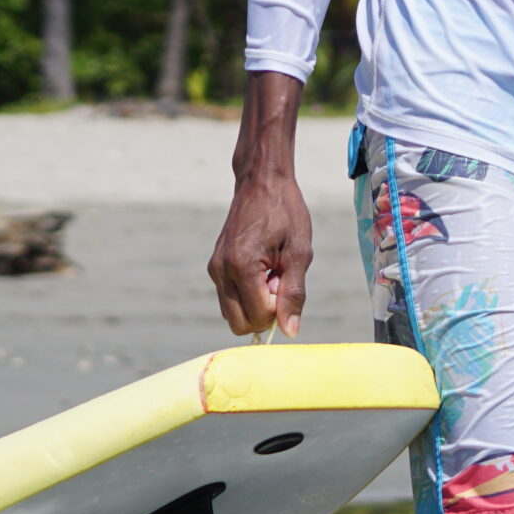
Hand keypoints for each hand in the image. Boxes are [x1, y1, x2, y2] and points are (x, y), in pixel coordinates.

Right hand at [208, 72, 312, 336]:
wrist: (261, 182)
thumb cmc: (285, 212)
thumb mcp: (299, 251)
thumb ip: (294, 293)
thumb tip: (289, 330)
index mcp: (242, 267)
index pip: (258, 316)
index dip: (279, 307)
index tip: (287, 278)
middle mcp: (221, 272)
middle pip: (239, 324)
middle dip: (264, 310)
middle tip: (279, 277)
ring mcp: (214, 269)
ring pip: (233, 313)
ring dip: (256, 301)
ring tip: (272, 269)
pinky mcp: (215, 266)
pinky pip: (230, 298)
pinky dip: (248, 292)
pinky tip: (263, 266)